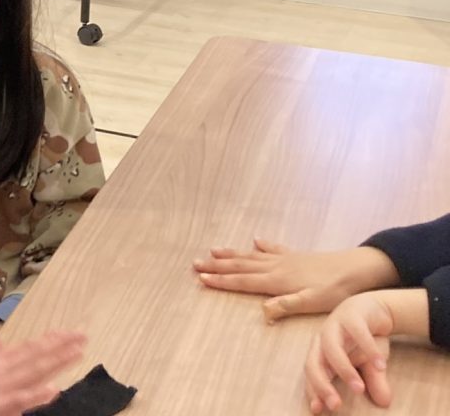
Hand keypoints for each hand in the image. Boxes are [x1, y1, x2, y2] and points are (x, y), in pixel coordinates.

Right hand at [0, 331, 84, 415]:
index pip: (30, 346)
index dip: (51, 340)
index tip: (68, 333)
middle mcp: (6, 369)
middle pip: (39, 356)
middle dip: (62, 346)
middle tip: (83, 337)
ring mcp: (6, 388)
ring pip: (38, 372)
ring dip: (58, 362)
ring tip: (79, 353)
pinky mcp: (2, 406)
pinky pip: (25, 399)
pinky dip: (40, 394)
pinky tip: (56, 389)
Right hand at [193, 239, 397, 321]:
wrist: (357, 268)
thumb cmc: (336, 290)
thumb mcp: (313, 302)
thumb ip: (287, 305)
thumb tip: (262, 312)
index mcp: (277, 280)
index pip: (242, 281)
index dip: (220, 281)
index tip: (200, 279)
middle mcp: (275, 267)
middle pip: (240, 266)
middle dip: (217, 266)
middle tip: (195, 263)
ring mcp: (284, 259)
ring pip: (251, 256)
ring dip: (231, 254)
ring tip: (212, 250)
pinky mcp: (295, 256)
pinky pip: (272, 249)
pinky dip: (261, 245)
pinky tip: (254, 240)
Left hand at [304, 289, 428, 412]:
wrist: (372, 308)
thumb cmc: (362, 339)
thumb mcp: (369, 364)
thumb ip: (372, 382)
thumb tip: (385, 403)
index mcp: (321, 352)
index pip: (312, 374)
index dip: (313, 391)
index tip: (317, 411)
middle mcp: (322, 339)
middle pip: (314, 362)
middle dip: (321, 384)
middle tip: (335, 405)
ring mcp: (335, 325)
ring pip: (331, 347)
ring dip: (344, 369)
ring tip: (359, 389)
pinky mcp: (351, 314)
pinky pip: (358, 332)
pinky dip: (368, 348)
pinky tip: (381, 365)